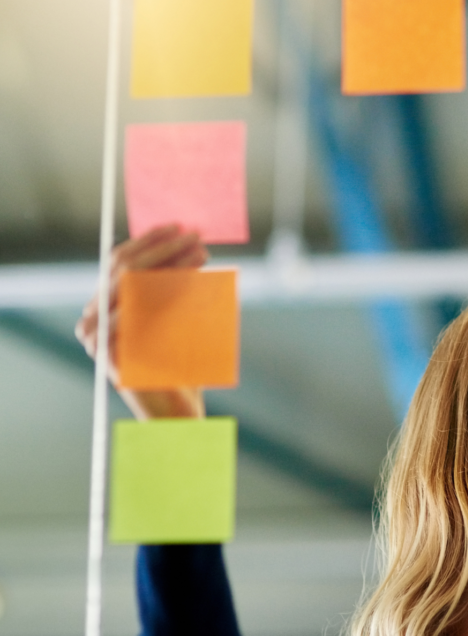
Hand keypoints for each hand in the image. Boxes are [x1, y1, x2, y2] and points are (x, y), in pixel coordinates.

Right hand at [75, 224, 209, 419]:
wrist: (177, 412)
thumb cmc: (179, 364)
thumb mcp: (178, 318)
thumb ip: (176, 287)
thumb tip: (194, 248)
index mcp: (106, 307)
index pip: (120, 261)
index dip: (149, 241)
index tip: (180, 227)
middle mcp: (94, 320)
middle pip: (123, 268)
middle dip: (162, 247)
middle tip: (195, 236)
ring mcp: (98, 337)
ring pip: (132, 286)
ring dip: (170, 264)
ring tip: (201, 254)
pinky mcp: (111, 355)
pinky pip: (138, 314)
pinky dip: (166, 293)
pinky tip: (192, 282)